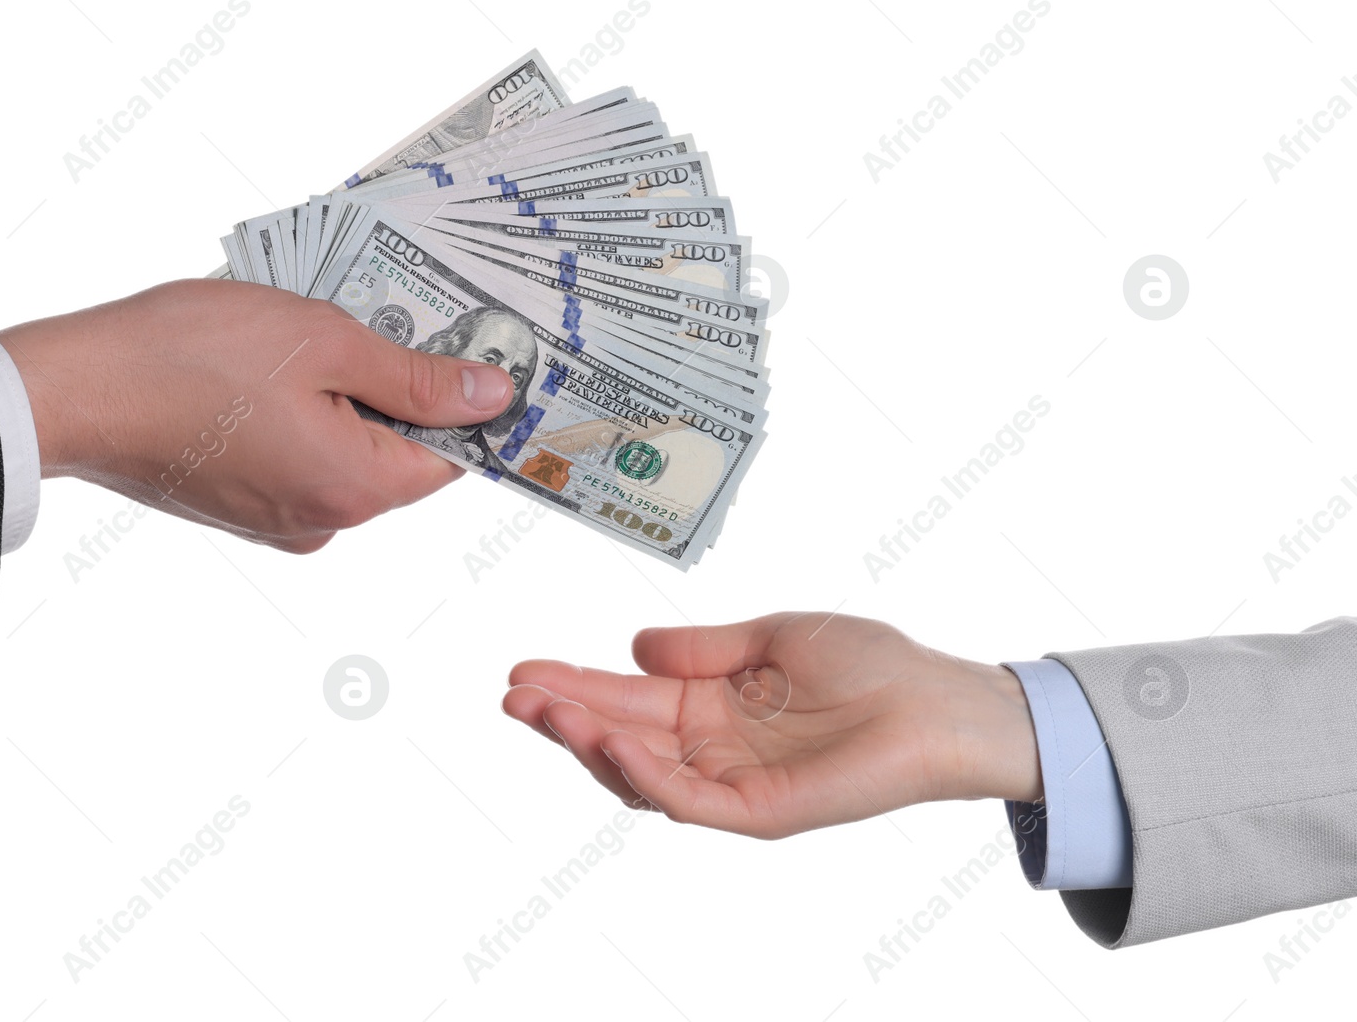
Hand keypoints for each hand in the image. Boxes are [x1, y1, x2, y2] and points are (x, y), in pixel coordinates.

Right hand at [0, 279, 513, 552]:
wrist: (74, 388)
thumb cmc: (191, 355)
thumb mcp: (325, 341)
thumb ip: (416, 377)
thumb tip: (492, 396)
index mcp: (353, 491)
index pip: (451, 458)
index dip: (466, 403)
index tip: (470, 350)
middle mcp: (323, 524)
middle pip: (398, 456)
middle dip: (396, 389)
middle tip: (374, 320)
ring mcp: (277, 522)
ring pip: (346, 453)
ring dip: (343, 397)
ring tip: (304, 338)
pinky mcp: (241, 508)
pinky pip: (299, 460)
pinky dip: (300, 415)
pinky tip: (269, 367)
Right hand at [504, 612, 1042, 838]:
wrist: (936, 700)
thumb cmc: (870, 663)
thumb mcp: (770, 637)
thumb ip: (703, 647)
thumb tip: (636, 647)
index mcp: (711, 704)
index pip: (626, 697)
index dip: (575, 684)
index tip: (524, 669)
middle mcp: (712, 748)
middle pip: (619, 739)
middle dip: (563, 717)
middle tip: (513, 694)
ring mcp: (731, 782)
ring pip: (641, 775)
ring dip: (589, 745)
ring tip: (547, 712)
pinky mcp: (759, 811)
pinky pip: (689, 800)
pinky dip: (645, 774)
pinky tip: (611, 741)